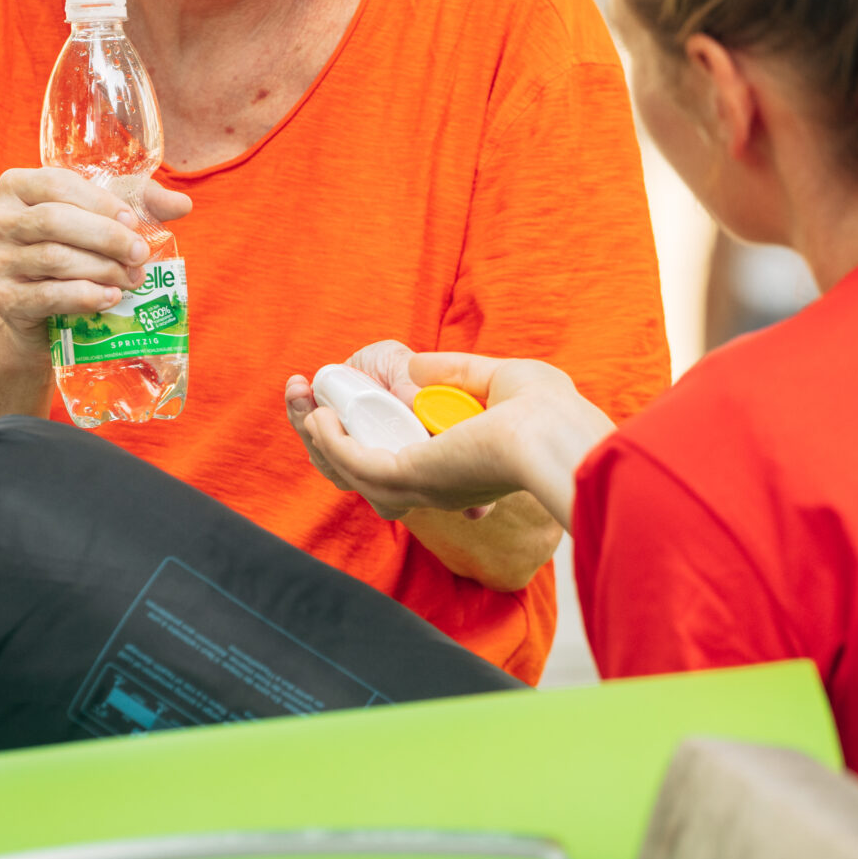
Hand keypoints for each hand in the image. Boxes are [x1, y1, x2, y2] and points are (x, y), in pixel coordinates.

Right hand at [0, 168, 193, 349]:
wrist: (38, 308)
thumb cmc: (73, 247)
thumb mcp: (102, 217)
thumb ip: (140, 204)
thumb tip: (184, 205)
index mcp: (17, 186)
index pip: (57, 183)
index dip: (100, 203)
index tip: (133, 222)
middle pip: (55, 221)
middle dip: (107, 238)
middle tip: (141, 255)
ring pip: (54, 258)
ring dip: (102, 269)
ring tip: (132, 278)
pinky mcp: (3, 299)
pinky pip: (47, 295)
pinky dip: (85, 296)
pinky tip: (110, 298)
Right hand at [288, 350, 610, 529]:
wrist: (555, 433)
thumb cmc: (547, 413)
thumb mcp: (497, 381)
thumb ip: (455, 375)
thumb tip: (415, 371)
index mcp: (458, 473)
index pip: (398, 468)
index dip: (362, 443)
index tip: (338, 411)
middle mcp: (435, 487)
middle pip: (360, 473)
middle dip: (325, 440)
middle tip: (307, 401)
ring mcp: (418, 487)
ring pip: (346, 470)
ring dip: (316, 433)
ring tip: (302, 398)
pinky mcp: (406, 478)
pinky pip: (351, 465)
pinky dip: (328, 440)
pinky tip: (318, 414)